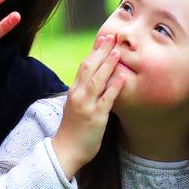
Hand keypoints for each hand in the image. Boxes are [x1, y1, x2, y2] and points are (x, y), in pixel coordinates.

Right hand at [51, 34, 125, 178]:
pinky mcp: (96, 117)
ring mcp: (86, 105)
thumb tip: (97, 81)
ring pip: (97, 80)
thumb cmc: (72, 130)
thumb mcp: (75, 106)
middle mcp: (78, 95)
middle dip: (101, 51)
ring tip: (118, 51)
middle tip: (112, 37)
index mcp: (74, 91)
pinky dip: (115, 86)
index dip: (94, 51)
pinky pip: (106, 99)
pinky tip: (123, 76)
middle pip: (89, 67)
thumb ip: (84, 93)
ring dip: (108, 64)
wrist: (65, 151)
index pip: (83, 66)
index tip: (104, 39)